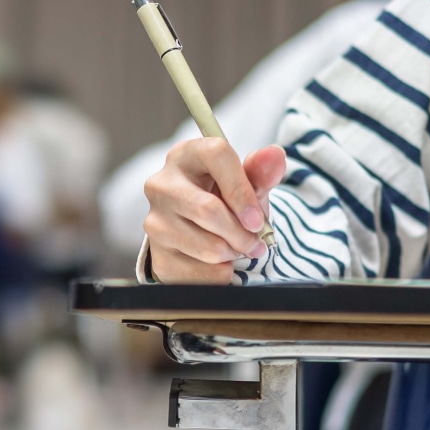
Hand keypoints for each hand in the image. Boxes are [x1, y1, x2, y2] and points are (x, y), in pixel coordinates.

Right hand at [143, 138, 285, 283]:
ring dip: (233, 253)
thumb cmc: (225, 198)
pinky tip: (220, 262)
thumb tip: (274, 155)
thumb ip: (262, 171)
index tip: (257, 219)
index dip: (242, 189)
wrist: (201, 230)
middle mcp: (162, 184)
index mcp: (186, 155)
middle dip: (241, 233)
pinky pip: (198, 274)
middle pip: (207, 210)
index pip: (215, 156)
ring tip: (236, 248)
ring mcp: (154, 220)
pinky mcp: (156, 255)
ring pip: (207, 247)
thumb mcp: (247, 183)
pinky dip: (220, 274)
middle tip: (256, 243)